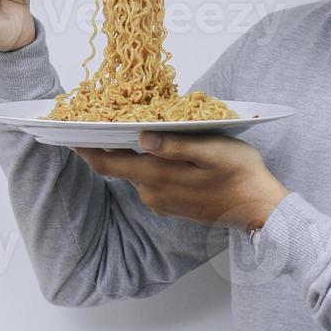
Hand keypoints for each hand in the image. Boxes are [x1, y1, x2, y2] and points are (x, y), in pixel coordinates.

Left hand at [74, 134, 289, 231]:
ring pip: (136, 174)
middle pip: (118, 167)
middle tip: (100, 120)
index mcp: (157, 177)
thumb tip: (142, 137)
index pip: (107, 163)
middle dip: (107, 145)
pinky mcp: (172, 206)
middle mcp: (152, 193)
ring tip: (134, 129)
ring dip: (131, 155)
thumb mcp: (213, 151)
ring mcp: (161, 202)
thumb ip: (175, 146)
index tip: (69, 131)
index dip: (85, 147)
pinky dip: (147, 166)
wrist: (260, 210)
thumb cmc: (241, 174)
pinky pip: (150, 183)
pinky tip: (159, 152)